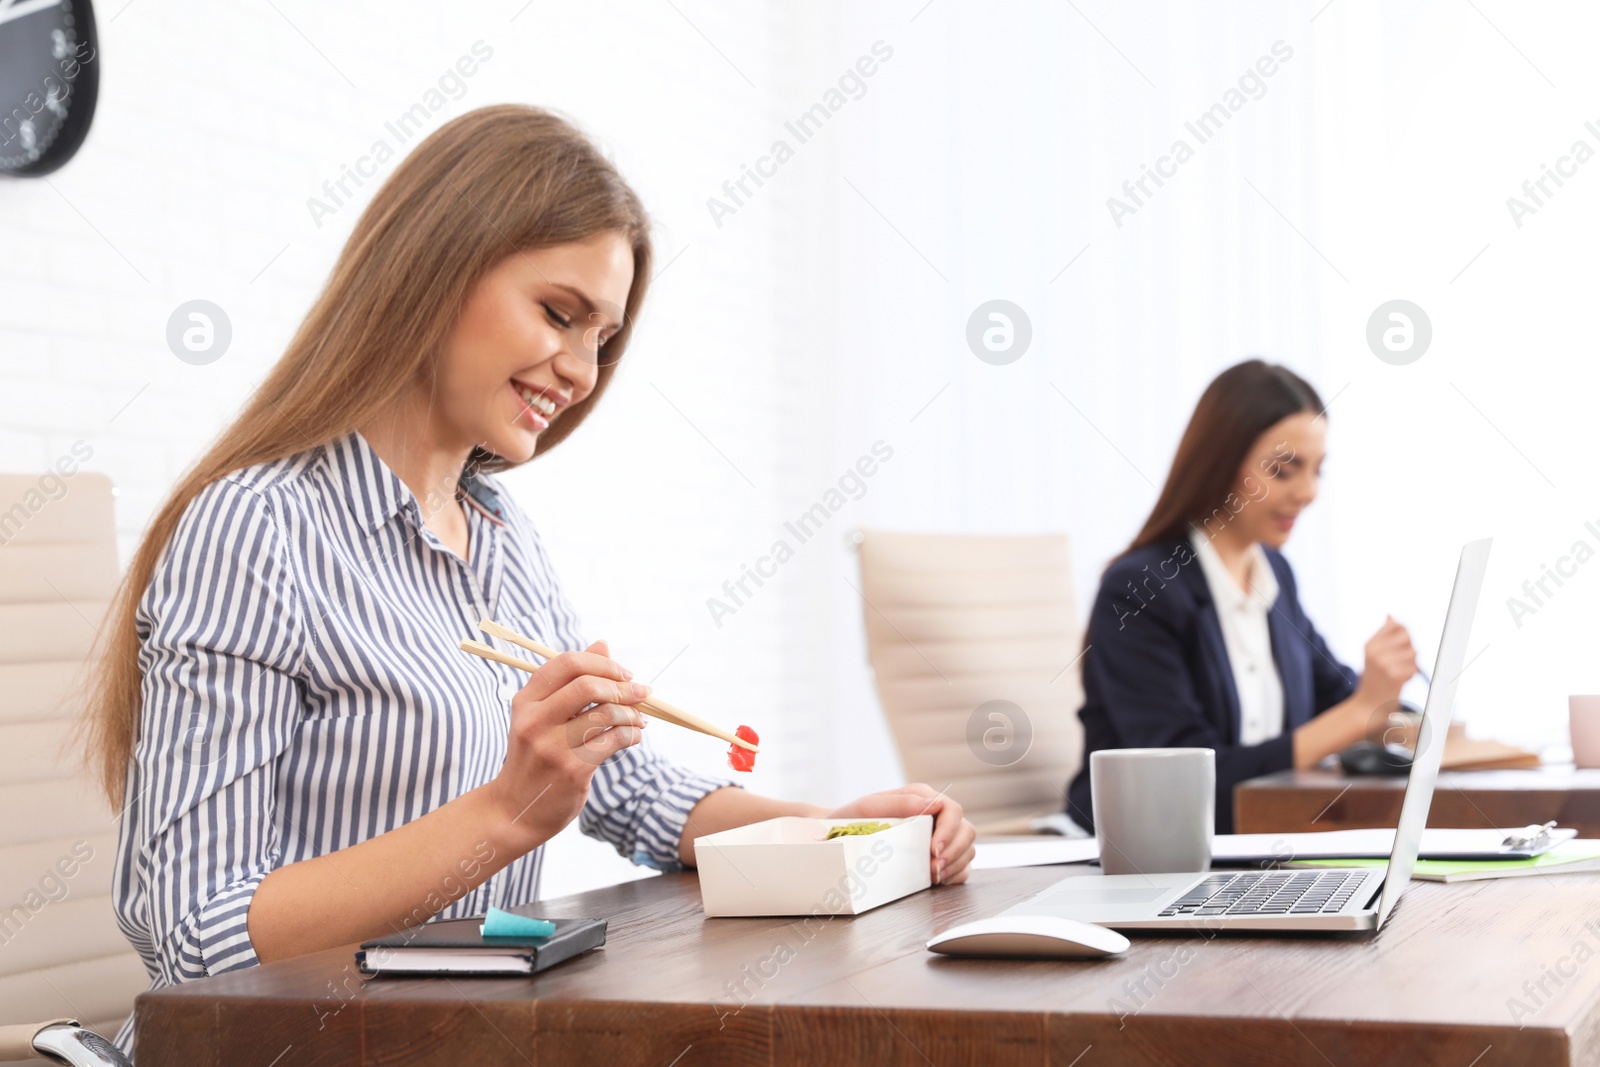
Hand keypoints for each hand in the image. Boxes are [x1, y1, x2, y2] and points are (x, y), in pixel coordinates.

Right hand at [487, 639, 648, 850]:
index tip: (624, 673)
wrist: (516, 810)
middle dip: (622, 686)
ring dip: (633, 713)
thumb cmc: (536, 757)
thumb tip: (603, 644)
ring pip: (606, 714)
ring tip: (640, 718)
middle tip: (641, 692)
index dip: (602, 662)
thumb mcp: (542, 716)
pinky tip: (634, 735)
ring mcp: (552, 747)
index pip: (566, 663)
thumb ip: (571, 681)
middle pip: (587, 684)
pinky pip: (615, 741)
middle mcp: (534, 721)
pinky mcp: (573, 770)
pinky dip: (633, 734)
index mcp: (525, 701)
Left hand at [826, 783, 976, 885]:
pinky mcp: (942, 857)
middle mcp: (937, 816)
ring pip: (968, 849)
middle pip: (967, 831)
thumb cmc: (854, 818)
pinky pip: (963, 866)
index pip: (953, 810)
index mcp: (923, 797)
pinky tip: (937, 880)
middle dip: (954, 852)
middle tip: (934, 869)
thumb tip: (932, 803)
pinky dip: (955, 875)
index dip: (949, 831)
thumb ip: (900, 802)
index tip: (934, 850)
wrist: (841, 837)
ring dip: (955, 865)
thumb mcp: (870, 807)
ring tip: (933, 876)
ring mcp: (942, 837)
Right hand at [1358, 615, 1417, 705]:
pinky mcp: (1395, 676)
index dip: (1405, 633)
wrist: (1368, 704)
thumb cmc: (1374, 677)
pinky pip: (1414, 667)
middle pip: (1407, 637)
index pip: (1397, 625)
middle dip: (1409, 647)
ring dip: (1412, 662)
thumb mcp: (1373, 653)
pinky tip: (1401, 679)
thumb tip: (1390, 616)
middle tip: (1403, 659)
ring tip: (1401, 670)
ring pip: (1413, 652)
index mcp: (1370, 644)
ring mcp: (1385, 663)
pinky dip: (1411, 674)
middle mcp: (1375, 652)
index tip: (1402, 644)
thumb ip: (1383, 635)